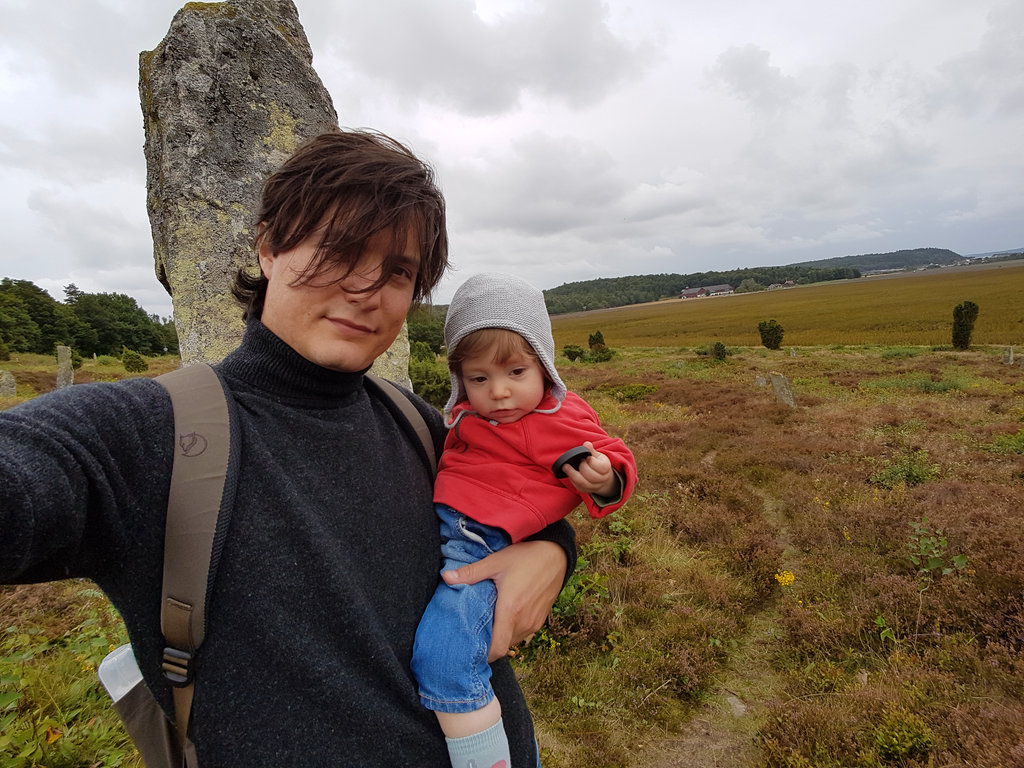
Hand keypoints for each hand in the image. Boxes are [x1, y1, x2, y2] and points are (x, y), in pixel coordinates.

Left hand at [442, 539, 566, 661]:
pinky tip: (503, 617)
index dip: (483, 654)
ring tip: (487, 623)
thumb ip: (471, 573)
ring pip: (512, 641)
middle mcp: (524, 622)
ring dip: (500, 636)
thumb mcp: (496, 562)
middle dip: (488, 644)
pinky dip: (511, 630)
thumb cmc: (526, 557)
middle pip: (503, 646)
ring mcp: (534, 623)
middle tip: (473, 633)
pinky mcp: (540, 620)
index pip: (497, 648)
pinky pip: (522, 633)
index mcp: (510, 610)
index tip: (469, 647)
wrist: (556, 555)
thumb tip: (446, 577)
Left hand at [563, 441, 615, 496]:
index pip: (600, 467)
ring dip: (573, 474)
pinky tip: (568, 473)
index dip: (591, 461)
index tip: (586, 457)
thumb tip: (586, 444)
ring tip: (566, 466)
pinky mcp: (586, 490)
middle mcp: (602, 479)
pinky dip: (572, 480)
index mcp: (606, 468)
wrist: (601, 477)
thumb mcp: (597, 456)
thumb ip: (591, 450)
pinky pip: (578, 487)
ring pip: (583, 483)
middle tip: (578, 461)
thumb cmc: (597, 463)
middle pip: (592, 476)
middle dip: (583, 467)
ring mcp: (594, 486)